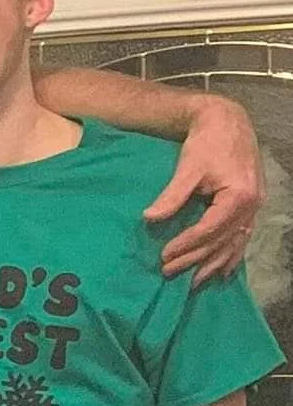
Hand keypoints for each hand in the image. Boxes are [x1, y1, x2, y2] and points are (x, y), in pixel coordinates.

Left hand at [145, 95, 262, 282]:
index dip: (186, 245)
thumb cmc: (208, 143)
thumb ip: (172, 195)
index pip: (209, 229)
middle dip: (194, 259)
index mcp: (238, 195)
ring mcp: (255, 206)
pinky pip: (244, 237)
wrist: (228, 122)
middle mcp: (252, 204)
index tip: (164, 256)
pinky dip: (232, 255)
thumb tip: (150, 218)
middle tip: (168, 272)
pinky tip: (222, 272)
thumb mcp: (188, 168)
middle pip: (221, 241)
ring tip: (193, 283)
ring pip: (235, 243)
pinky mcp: (252, 206)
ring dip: (214, 264)